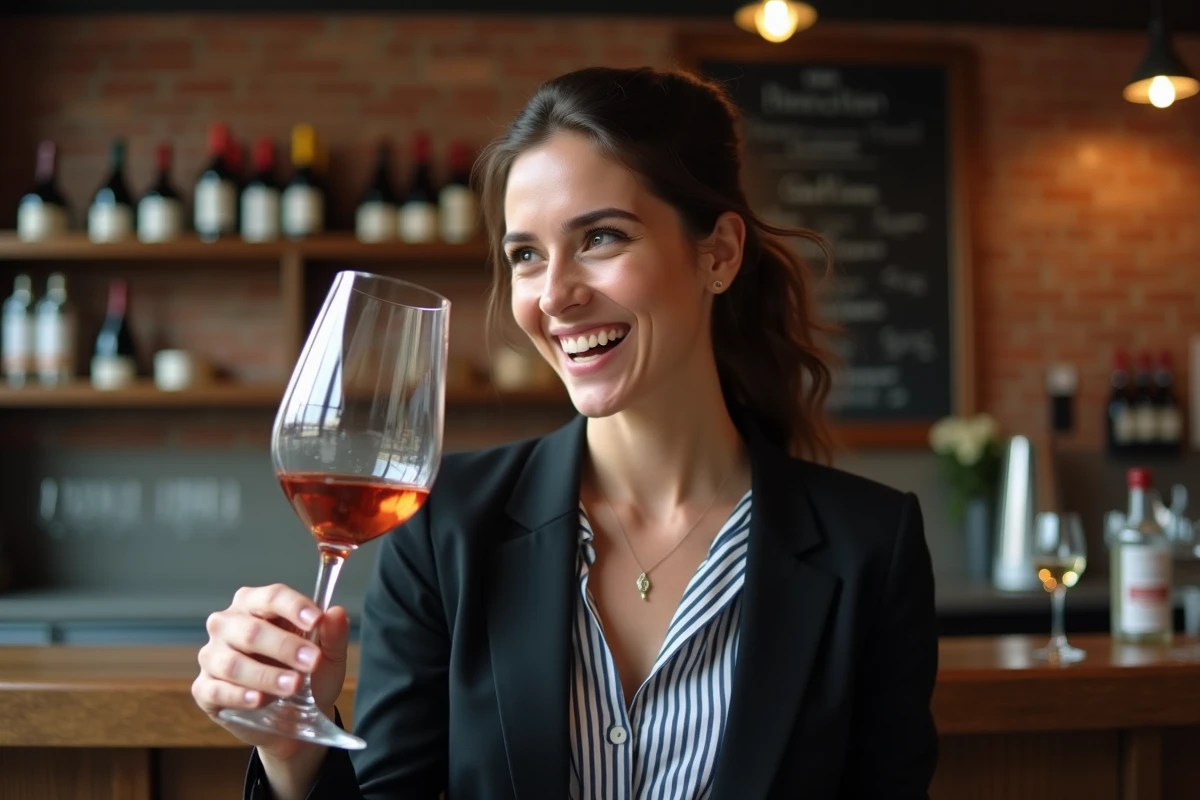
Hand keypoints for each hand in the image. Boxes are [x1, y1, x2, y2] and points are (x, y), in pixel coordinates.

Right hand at [192, 583, 350, 762]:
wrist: (295, 720)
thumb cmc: (307, 675)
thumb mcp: (328, 656)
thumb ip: (332, 634)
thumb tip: (336, 612)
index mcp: (257, 604)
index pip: (272, 596)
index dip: (294, 606)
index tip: (316, 619)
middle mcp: (228, 624)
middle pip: (251, 630)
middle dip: (284, 646)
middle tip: (311, 662)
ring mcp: (212, 656)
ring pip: (232, 662)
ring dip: (265, 675)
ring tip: (292, 685)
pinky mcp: (204, 688)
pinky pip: (216, 689)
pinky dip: (238, 695)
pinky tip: (259, 699)